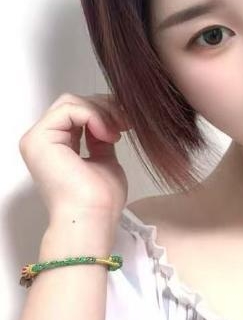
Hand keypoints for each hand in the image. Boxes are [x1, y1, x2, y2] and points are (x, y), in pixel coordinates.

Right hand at [18, 92, 131, 221]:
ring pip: (71, 102)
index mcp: (56, 147)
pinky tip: (107, 134)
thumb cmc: (100, 200)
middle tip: (125, 122)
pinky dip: (93, 116)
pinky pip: (69, 109)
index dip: (104, 112)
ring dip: (101, 112)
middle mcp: (43, 141)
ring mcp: (38, 140)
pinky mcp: (38, 139)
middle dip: (103, 107)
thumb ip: (101, 140)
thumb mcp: (105, 160)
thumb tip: (108, 123)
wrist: (92, 217)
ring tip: (116, 131)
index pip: (77, 113)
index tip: (127, 125)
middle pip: (73, 103)